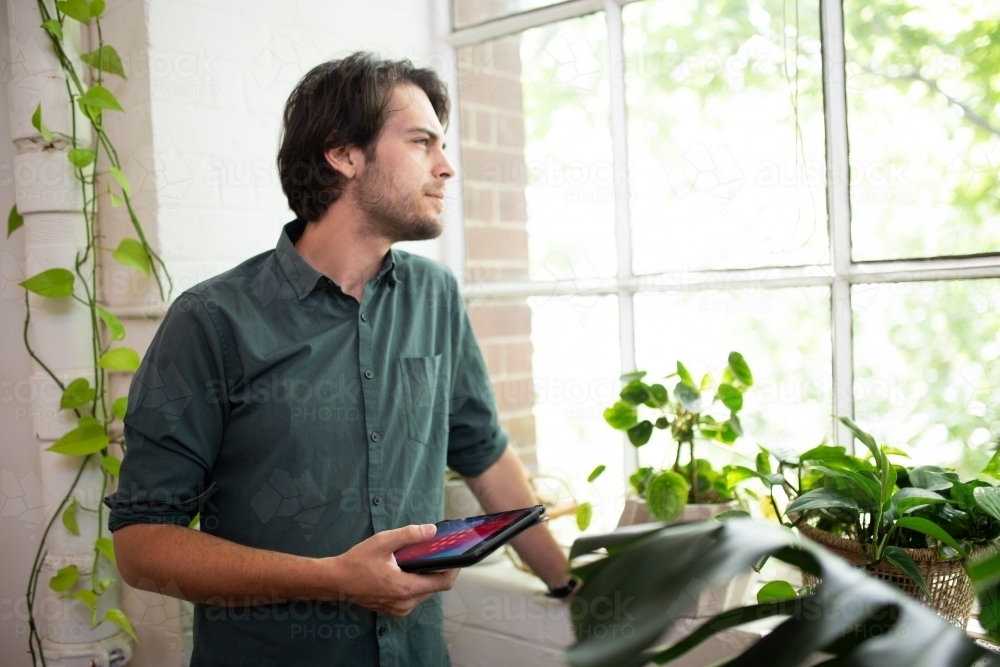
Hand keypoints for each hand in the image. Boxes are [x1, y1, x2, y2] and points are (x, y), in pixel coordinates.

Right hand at [321, 524, 458, 617]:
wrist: (335, 581)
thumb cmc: (357, 561)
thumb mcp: (383, 542)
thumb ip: (409, 535)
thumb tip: (431, 531)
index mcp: (404, 588)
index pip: (442, 583)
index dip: (453, 570)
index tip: (458, 558)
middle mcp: (404, 603)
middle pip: (434, 588)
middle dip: (438, 571)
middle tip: (437, 553)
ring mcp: (398, 609)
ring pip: (424, 593)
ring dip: (426, 578)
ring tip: (420, 560)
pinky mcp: (393, 610)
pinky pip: (413, 598)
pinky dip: (415, 585)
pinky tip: (407, 571)